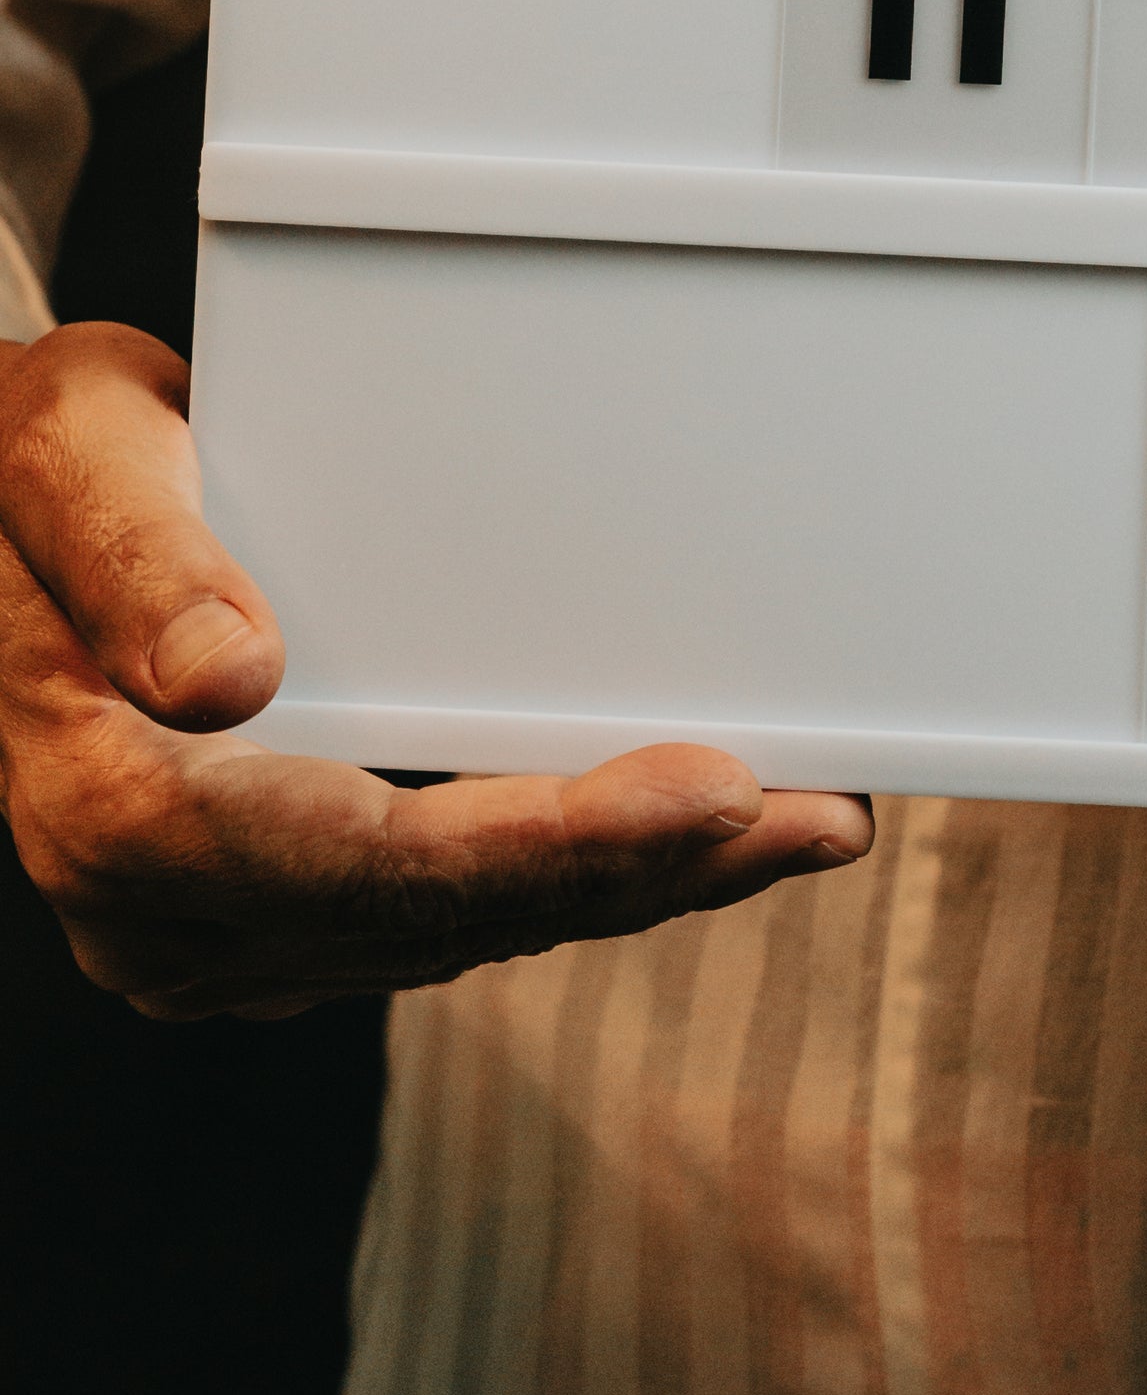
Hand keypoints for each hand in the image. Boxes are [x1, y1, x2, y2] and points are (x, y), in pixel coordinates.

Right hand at [0, 322, 872, 1020]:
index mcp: (118, 813)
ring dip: (633, 886)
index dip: (557, 842)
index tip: (712, 796)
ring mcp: (217, 935)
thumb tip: (229, 679)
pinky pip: (440, 917)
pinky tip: (677, 845)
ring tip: (799, 830)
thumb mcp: (67, 459)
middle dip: (646, 872)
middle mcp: (165, 915)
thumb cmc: (36, 470)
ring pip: (461, 933)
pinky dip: (568, 879)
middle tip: (819, 821)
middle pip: (448, 916)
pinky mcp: (271, 918)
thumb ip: (139, 562)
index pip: (379, 860)